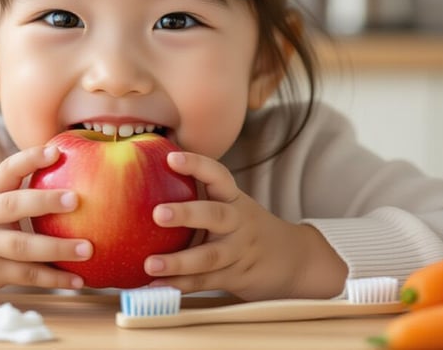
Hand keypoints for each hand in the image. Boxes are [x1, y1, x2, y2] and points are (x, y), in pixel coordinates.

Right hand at [0, 145, 92, 297]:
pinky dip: (54, 279)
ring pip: (22, 247)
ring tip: (87, 249)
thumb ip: (19, 190)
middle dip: (44, 201)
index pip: (7, 170)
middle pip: (12, 206)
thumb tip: (69, 170)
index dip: (30, 159)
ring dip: (56, 248)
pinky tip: (78, 279)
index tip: (55, 151)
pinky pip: (26, 276)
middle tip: (75, 199)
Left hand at [143, 151, 346, 300]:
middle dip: (186, 214)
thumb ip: (200, 193)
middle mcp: (238, 223)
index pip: (218, 176)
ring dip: (178, 262)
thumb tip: (149, 173)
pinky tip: (157, 285)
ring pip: (209, 256)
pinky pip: (206, 281)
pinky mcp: (234, 277)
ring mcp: (238, 252)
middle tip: (158, 213)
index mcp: (234, 199)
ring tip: (150, 264)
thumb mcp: (232, 205)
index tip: (171, 157)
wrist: (293, 259)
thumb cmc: (246, 227)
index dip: (196, 165)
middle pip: (216, 215)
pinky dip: (180, 285)